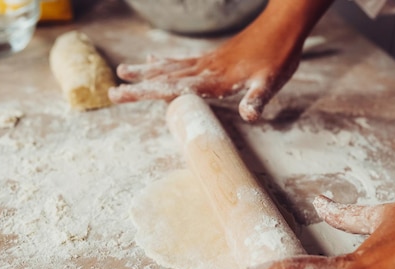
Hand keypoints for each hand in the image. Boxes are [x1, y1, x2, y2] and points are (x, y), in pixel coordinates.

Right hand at [108, 0, 333, 121]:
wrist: (282, 25)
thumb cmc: (277, 56)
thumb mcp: (271, 82)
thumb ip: (257, 99)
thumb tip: (249, 116)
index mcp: (213, 79)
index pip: (173, 88)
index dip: (146, 92)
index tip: (121, 94)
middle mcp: (205, 69)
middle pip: (164, 78)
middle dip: (137, 86)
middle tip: (112, 92)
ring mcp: (207, 62)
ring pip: (169, 67)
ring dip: (146, 72)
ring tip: (122, 71)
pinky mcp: (213, 58)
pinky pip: (182, 61)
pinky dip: (165, 63)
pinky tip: (154, 60)